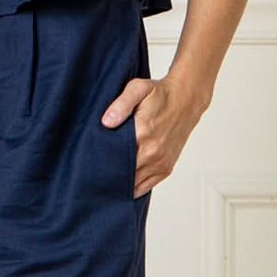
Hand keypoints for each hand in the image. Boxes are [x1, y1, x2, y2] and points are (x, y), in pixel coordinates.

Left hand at [102, 76, 203, 197]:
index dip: (100, 162)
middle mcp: (152, 152)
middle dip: (107, 175)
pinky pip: (146, 187)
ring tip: (106, 179)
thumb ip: (121, 104)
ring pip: (133, 184)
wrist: (187, 100)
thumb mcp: (138, 89)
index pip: (114, 157)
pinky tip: (122, 183)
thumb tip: (106, 122)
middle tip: (93, 174)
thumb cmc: (160, 94)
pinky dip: (134, 188)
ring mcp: (160, 162)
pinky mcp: (166, 168)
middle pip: (122, 174)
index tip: (89, 163)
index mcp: (142, 133)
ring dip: (120, 183)